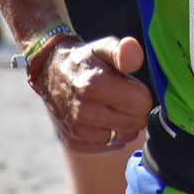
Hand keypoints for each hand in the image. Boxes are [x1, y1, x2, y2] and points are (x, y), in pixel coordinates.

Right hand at [36, 36, 153, 152]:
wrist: (51, 73)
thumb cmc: (86, 59)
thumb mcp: (104, 47)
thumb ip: (123, 51)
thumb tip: (135, 53)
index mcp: (95, 86)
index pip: (143, 104)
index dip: (141, 93)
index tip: (129, 85)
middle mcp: (85, 112)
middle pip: (137, 123)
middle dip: (135, 109)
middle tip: (122, 96)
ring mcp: (78, 130)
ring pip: (125, 136)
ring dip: (124, 123)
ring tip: (112, 106)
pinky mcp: (74, 142)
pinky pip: (110, 146)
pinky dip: (111, 134)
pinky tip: (103, 119)